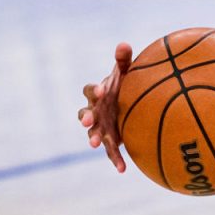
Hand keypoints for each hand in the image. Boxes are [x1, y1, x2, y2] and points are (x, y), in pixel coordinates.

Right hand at [77, 43, 133, 171]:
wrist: (129, 105)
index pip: (90, 91)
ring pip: (93, 134)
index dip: (94, 91)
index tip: (101, 90)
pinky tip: (123, 169)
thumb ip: (123, 61)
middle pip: (84, 114)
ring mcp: (100, 127)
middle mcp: (94, 111)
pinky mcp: (110, 140)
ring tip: (95, 145)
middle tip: (89, 121)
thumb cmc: (124, 86)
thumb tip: (124, 44)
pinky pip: (111, 151)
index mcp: (97, 94)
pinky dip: (115, 160)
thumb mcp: (125, 74)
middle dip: (85, 117)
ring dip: (94, 139)